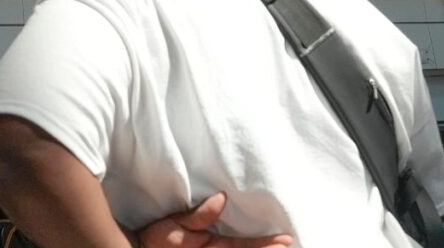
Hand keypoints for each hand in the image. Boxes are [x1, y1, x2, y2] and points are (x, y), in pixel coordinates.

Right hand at [137, 193, 292, 247]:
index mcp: (209, 247)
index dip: (265, 244)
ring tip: (279, 245)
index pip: (243, 247)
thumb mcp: (174, 225)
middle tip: (289, 243)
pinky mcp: (207, 247)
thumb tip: (222, 199)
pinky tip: (255, 244)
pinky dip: (245, 247)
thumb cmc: (154, 237)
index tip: (285, 240)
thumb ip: (198, 215)